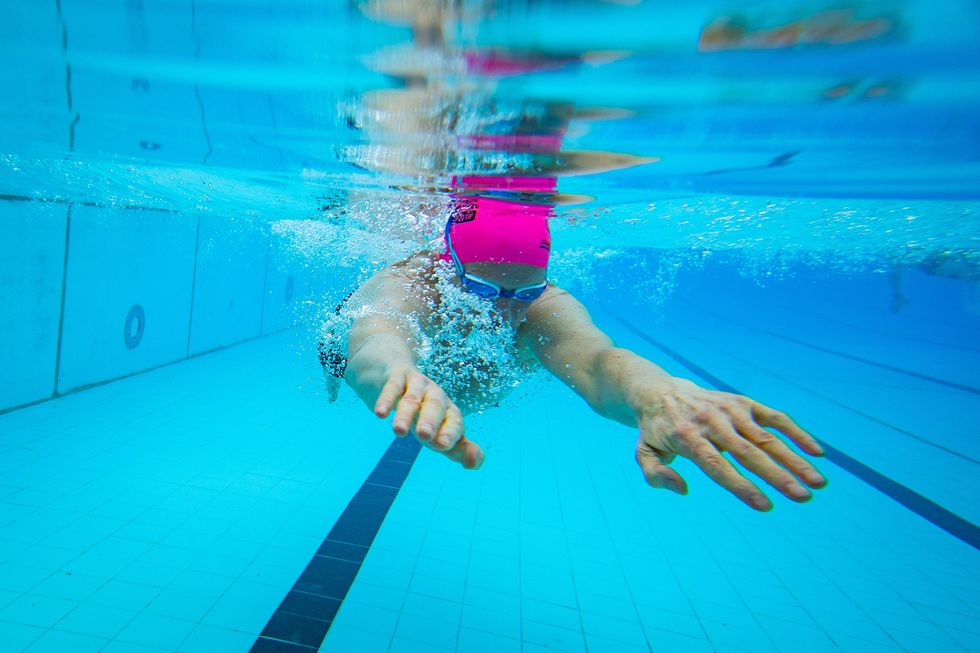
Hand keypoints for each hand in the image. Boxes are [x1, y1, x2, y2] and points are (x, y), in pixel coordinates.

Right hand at [374, 366, 483, 469]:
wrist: (395, 375)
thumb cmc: (422, 411)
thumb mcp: (439, 430)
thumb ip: (458, 449)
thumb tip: (475, 464)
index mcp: (448, 410)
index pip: (454, 420)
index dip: (450, 432)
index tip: (443, 446)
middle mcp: (435, 395)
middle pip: (435, 405)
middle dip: (431, 420)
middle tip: (424, 436)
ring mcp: (416, 383)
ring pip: (412, 398)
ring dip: (406, 414)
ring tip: (399, 431)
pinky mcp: (397, 376)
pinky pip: (393, 386)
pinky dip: (386, 399)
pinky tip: (380, 413)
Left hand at [633, 378, 825, 510]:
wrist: (659, 391)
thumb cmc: (655, 431)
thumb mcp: (643, 454)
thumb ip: (657, 475)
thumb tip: (684, 489)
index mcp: (687, 437)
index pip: (717, 466)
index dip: (741, 486)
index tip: (765, 506)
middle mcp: (711, 421)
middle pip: (749, 452)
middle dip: (778, 477)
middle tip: (803, 498)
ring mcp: (730, 409)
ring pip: (767, 437)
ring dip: (795, 460)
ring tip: (818, 483)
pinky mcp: (742, 402)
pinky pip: (775, 417)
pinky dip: (796, 433)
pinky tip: (817, 453)